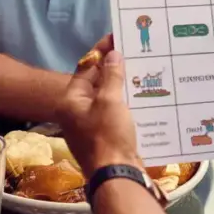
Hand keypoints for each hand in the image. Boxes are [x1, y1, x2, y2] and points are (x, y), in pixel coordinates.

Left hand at [58, 36, 141, 173]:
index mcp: (71, 101)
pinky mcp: (106, 137)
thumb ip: (111, 76)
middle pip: (96, 83)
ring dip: (122, 85)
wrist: (117, 176)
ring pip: (107, 98)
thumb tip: (113, 54)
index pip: (85, 68)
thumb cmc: (108, 135)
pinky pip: (115, 112)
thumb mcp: (110, 101)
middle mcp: (77, 112)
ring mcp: (91, 126)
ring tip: (142, 69)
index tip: (117, 37)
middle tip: (133, 51)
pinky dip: (126, 102)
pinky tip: (143, 95)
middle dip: (114, 67)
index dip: (101, 51)